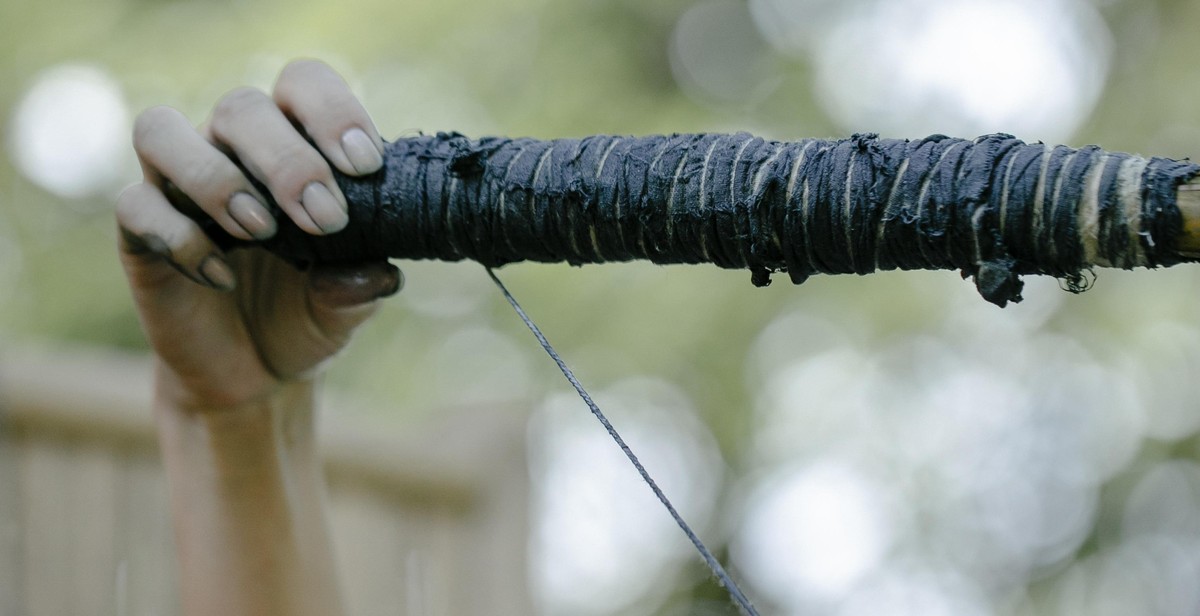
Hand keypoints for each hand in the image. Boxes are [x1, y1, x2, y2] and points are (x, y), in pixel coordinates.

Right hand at [117, 59, 400, 411]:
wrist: (255, 371)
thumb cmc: (307, 311)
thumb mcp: (348, 304)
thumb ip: (363, 283)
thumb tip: (380, 271)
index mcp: (291, 143)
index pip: (301, 85)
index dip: (332, 110)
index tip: (366, 165)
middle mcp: (229, 149)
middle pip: (240, 107)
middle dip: (288, 161)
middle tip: (326, 218)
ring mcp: (177, 186)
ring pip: (161, 131)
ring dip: (215, 178)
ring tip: (261, 230)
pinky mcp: (139, 233)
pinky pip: (135, 207)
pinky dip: (178, 237)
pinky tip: (222, 277)